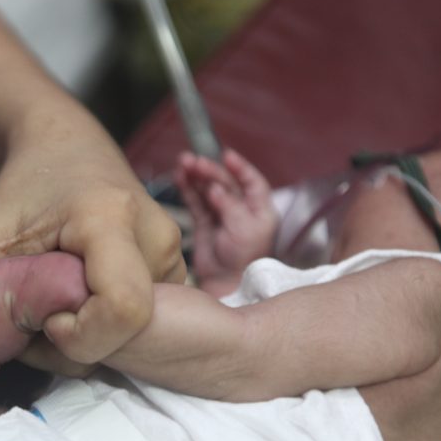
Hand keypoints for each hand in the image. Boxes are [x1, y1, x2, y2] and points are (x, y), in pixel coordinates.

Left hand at [0, 116, 185, 387]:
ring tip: (58, 303)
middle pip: (128, 333)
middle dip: (74, 343)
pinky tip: (81, 302)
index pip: (122, 308)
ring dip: (87, 339)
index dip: (80, 333)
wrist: (67, 148)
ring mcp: (174, 257)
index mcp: (109, 218)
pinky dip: (104, 329)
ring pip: (136, 336)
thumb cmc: (22, 191)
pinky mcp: (178, 272)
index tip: (43, 316)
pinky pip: (143, 326)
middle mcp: (157, 237)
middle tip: (39, 314)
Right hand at [173, 149, 277, 294]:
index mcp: (260, 210)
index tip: (226, 155)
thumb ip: (230, 206)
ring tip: (183, 162)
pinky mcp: (205, 224)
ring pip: (208, 189)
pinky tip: (180, 177)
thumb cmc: (245, 259)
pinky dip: (188, 189)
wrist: (228, 284)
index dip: (240, 167)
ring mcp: (222, 216)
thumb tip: (215, 188)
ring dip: (196, 176)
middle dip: (210, 170)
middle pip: (226, 182)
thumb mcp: (245, 229)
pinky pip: (196, 201)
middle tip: (194, 161)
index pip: (252, 181)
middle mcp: (242, 210)